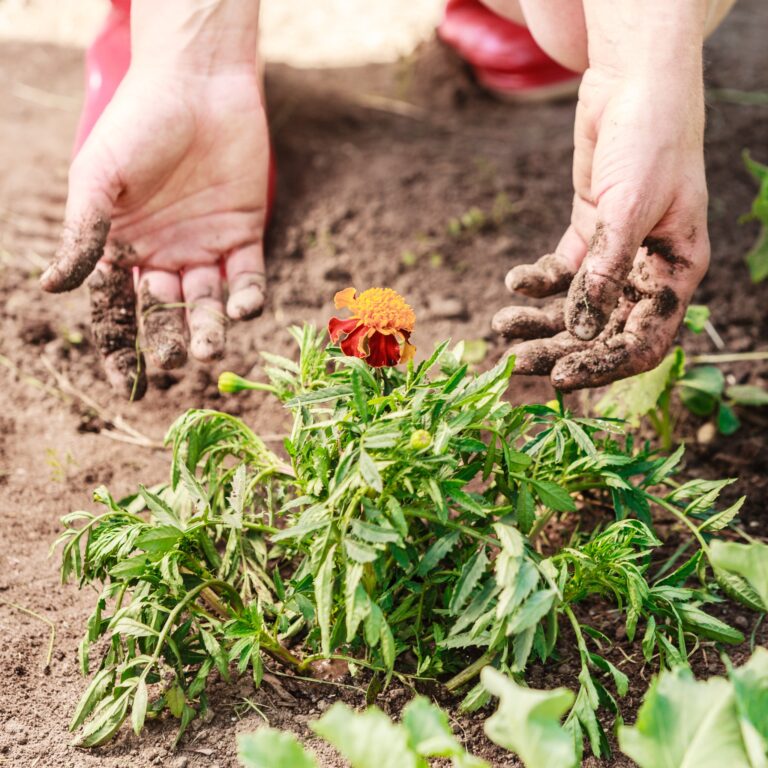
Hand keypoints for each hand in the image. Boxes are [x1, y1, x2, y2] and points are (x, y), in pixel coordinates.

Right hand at [41, 23, 267, 398]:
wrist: (198, 84)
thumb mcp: (99, 178)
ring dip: (209, 328)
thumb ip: (83, 234)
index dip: (120, 345)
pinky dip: (246, 297)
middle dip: (170, 339)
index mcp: (122, 246)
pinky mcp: (243, 234)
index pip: (118, 308)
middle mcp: (163, 254)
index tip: (125, 381)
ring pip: (207, 302)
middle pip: (165, 311)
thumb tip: (51, 287)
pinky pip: (246, 277)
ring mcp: (204, 247)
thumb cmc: (138, 125)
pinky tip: (242, 308)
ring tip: (208, 349)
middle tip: (175, 362)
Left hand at [493, 52, 709, 390]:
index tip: (560, 377)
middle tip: (516, 362)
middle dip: (559, 347)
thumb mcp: (629, 208)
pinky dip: (536, 280)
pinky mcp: (590, 233)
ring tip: (502, 324)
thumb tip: (579, 331)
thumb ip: (605, 271)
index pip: (642, 340)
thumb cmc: (649, 139)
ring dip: (539, 319)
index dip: (603, 364)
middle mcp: (647, 270)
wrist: (632, 83)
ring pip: (576, 304)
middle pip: (602, 329)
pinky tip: (513, 282)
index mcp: (675, 272)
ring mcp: (617, 254)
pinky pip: (561, 270)